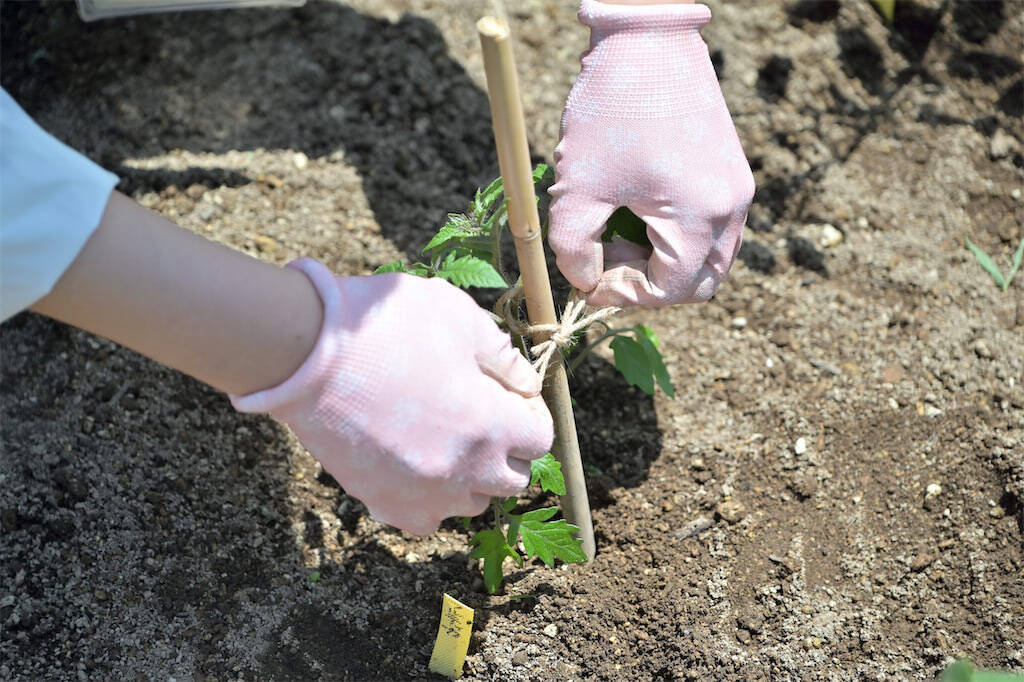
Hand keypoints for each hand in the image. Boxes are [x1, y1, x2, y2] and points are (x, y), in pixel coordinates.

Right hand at [231, 259, 552, 534]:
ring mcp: (423, 493)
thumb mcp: (460, 318)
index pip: (540, 440)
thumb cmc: (386, 326)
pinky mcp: (382, 502)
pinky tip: (416, 466)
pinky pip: (425, 520)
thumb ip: (503, 356)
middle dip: (506, 448)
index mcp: (492, 425)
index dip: (530, 414)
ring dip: (471, 476)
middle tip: (482, 415)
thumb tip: (525, 383)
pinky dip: (430, 500)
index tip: (512, 397)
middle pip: (512, 479)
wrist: (306, 352)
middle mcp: (465, 471)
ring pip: (471, 503)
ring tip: (446, 439)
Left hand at [549, 0, 754, 306]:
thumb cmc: (609, 111)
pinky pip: (709, 227)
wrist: (646, 37)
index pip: (670, 290)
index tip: (587, 281)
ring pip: (707, 258)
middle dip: (648, 284)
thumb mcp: (576, 189)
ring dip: (662, 261)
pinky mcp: (731, 172)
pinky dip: (674, 235)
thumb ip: (573, 252)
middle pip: (699, 283)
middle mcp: (732, 208)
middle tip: (604, 262)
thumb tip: (586, 285)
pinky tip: (634, 208)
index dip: (623, 295)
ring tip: (615, 233)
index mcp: (701, 216)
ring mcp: (738, 189)